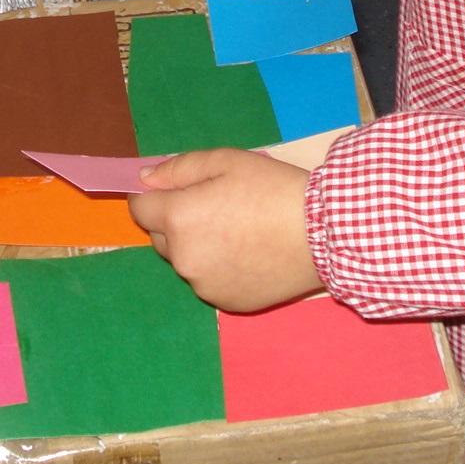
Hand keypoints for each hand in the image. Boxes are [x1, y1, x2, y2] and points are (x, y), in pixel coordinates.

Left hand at [130, 149, 323, 313]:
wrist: (325, 233)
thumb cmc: (273, 189)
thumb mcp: (226, 161)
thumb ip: (178, 169)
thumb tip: (144, 180)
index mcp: (177, 219)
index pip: (140, 208)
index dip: (153, 197)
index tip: (175, 192)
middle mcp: (183, 258)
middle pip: (159, 237)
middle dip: (175, 222)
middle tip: (215, 207)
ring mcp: (204, 285)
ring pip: (185, 261)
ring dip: (197, 246)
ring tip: (237, 231)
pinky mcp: (226, 303)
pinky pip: (208, 282)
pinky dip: (218, 269)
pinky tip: (248, 254)